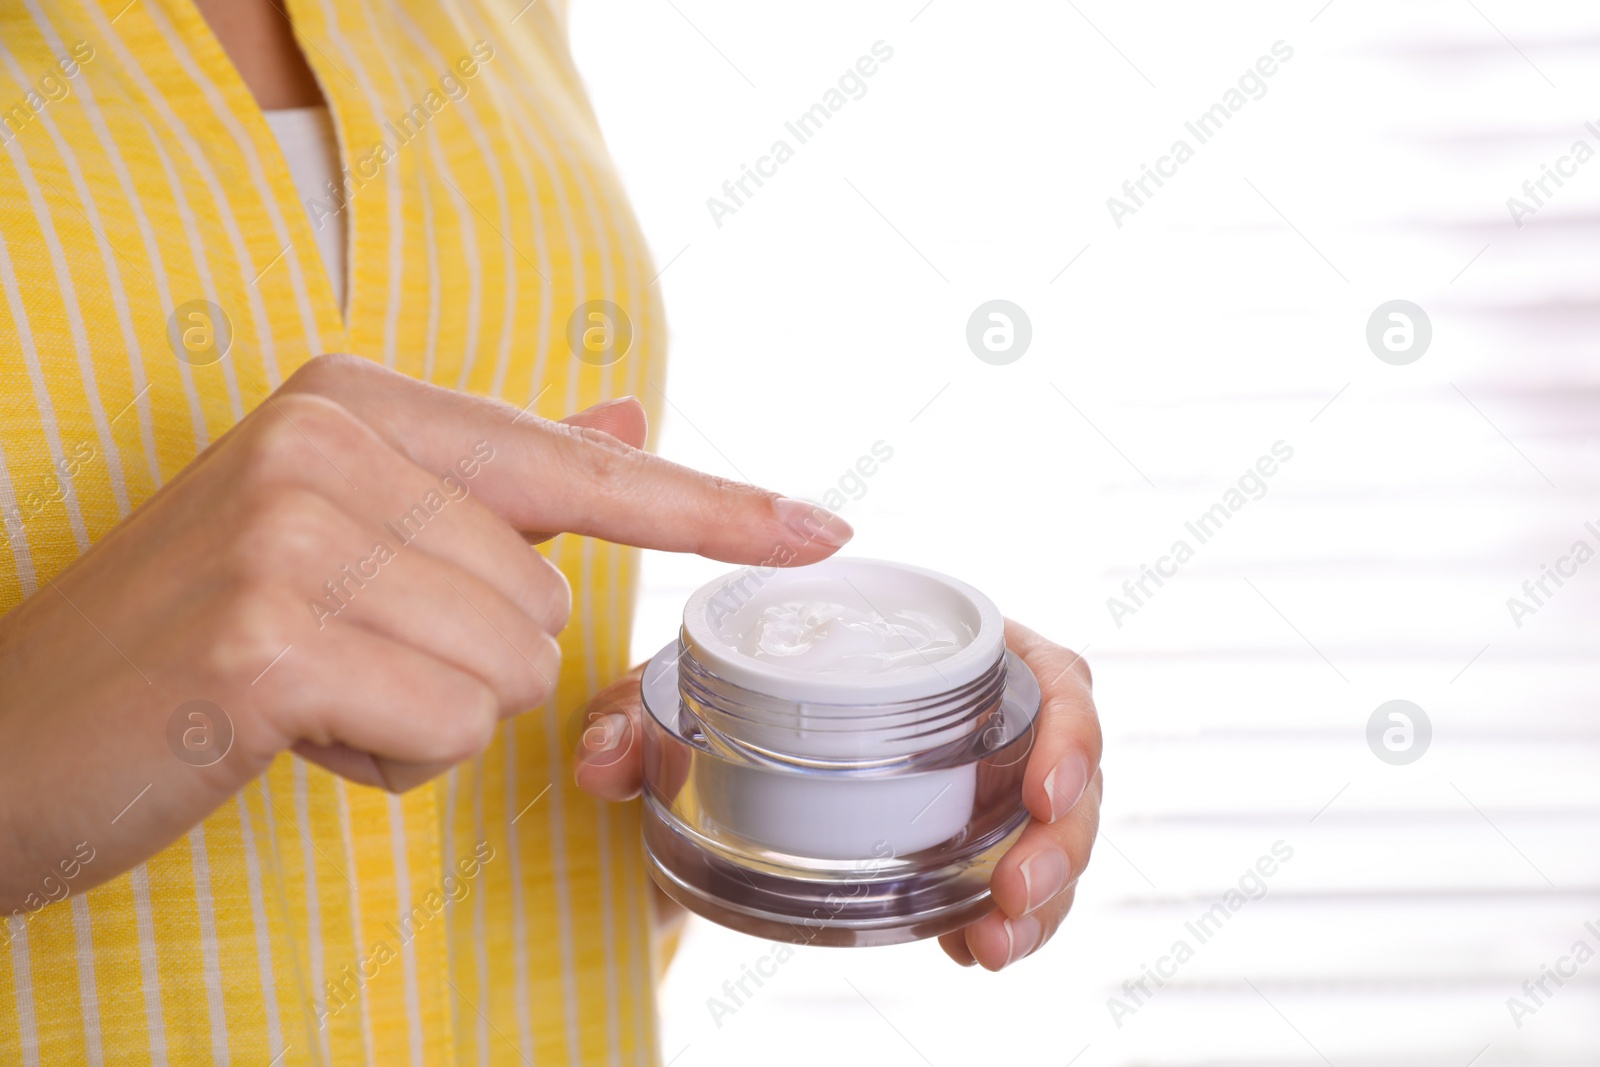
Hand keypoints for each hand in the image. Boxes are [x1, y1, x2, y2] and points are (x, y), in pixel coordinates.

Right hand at [0, 354, 851, 911]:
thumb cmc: (192, 636)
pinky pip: (447, 725)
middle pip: (546, 600)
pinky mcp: (270, 637)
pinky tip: (286, 731)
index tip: (820, 529)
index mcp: (355, 401)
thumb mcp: (336, 531)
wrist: (10, 737)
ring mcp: (294, 532)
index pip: (581, 464)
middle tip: (334, 655)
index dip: (714, 505)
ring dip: (423, 714)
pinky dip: (386, 758)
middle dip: (463, 660)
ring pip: (508, 670)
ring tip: (306, 690)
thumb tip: (624, 410)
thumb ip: (489, 475)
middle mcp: (328, 441)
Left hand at [573, 620, 1101, 969]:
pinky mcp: (959, 844)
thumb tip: (599, 758)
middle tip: (1014, 897)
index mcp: (937, 650)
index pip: (1047, 670)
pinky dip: (1005, 920)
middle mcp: (973, 713)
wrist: (705, 755)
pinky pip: (1013, 880)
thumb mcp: (675, 694)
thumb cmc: (716, 693)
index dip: (1070, 728)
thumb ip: (631, 713)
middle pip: (1068, 766)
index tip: (1045, 791)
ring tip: (993, 946)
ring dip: (1045, 894)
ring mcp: (973, 783)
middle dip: (1063, 840)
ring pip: (1053, 834)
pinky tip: (973, 951)